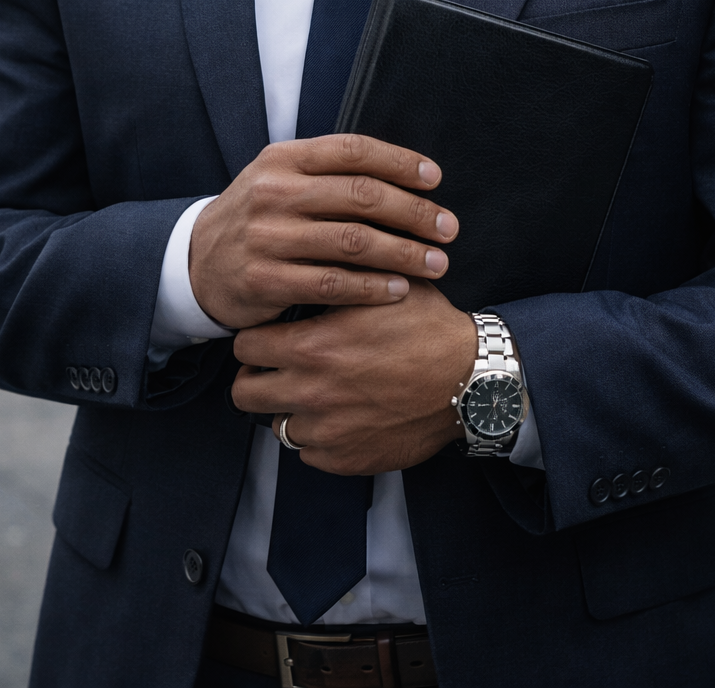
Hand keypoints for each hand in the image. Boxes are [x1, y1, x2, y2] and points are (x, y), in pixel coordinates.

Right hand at [189, 133, 458, 329]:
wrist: (197, 263)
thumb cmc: (260, 217)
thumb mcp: (281, 179)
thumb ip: (331, 172)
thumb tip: (407, 173)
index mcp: (283, 159)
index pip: (353, 150)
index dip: (400, 162)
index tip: (435, 178)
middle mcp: (274, 192)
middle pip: (361, 196)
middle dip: (414, 212)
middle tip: (448, 228)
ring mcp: (267, 236)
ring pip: (353, 242)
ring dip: (403, 253)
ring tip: (437, 263)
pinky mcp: (264, 279)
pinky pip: (331, 284)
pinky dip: (372, 288)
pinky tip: (399, 290)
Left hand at [232, 281, 477, 473]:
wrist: (470, 381)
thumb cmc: (429, 329)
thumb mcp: (383, 286)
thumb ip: (342, 276)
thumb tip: (312, 254)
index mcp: (313, 347)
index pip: (245, 346)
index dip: (255, 338)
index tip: (269, 336)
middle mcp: (311, 393)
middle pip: (244, 393)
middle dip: (256, 377)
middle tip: (277, 367)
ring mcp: (327, 432)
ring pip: (276, 425)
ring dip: (289, 409)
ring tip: (313, 392)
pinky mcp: (345, 459)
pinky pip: (308, 452)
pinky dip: (317, 436)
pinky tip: (340, 416)